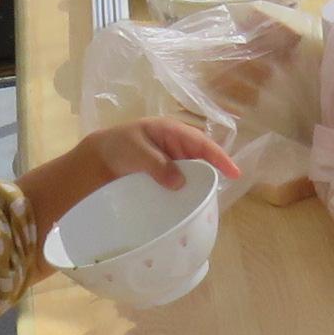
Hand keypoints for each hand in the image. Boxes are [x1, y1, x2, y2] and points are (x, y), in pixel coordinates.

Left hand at [77, 117, 241, 191]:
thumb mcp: (137, 151)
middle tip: (218, 193)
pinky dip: (187, 190)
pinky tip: (188, 203)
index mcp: (173, 131)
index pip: (202, 144)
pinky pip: (183, 180)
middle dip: (214, 173)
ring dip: (200, 184)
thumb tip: (181, 183)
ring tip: (206, 201)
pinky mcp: (166, 174)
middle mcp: (177, 145)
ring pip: (194, 171)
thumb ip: (158, 165)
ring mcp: (173, 160)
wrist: (100, 157)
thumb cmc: (118, 145)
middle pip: (202, 158)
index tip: (234, 173)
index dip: (220, 158)